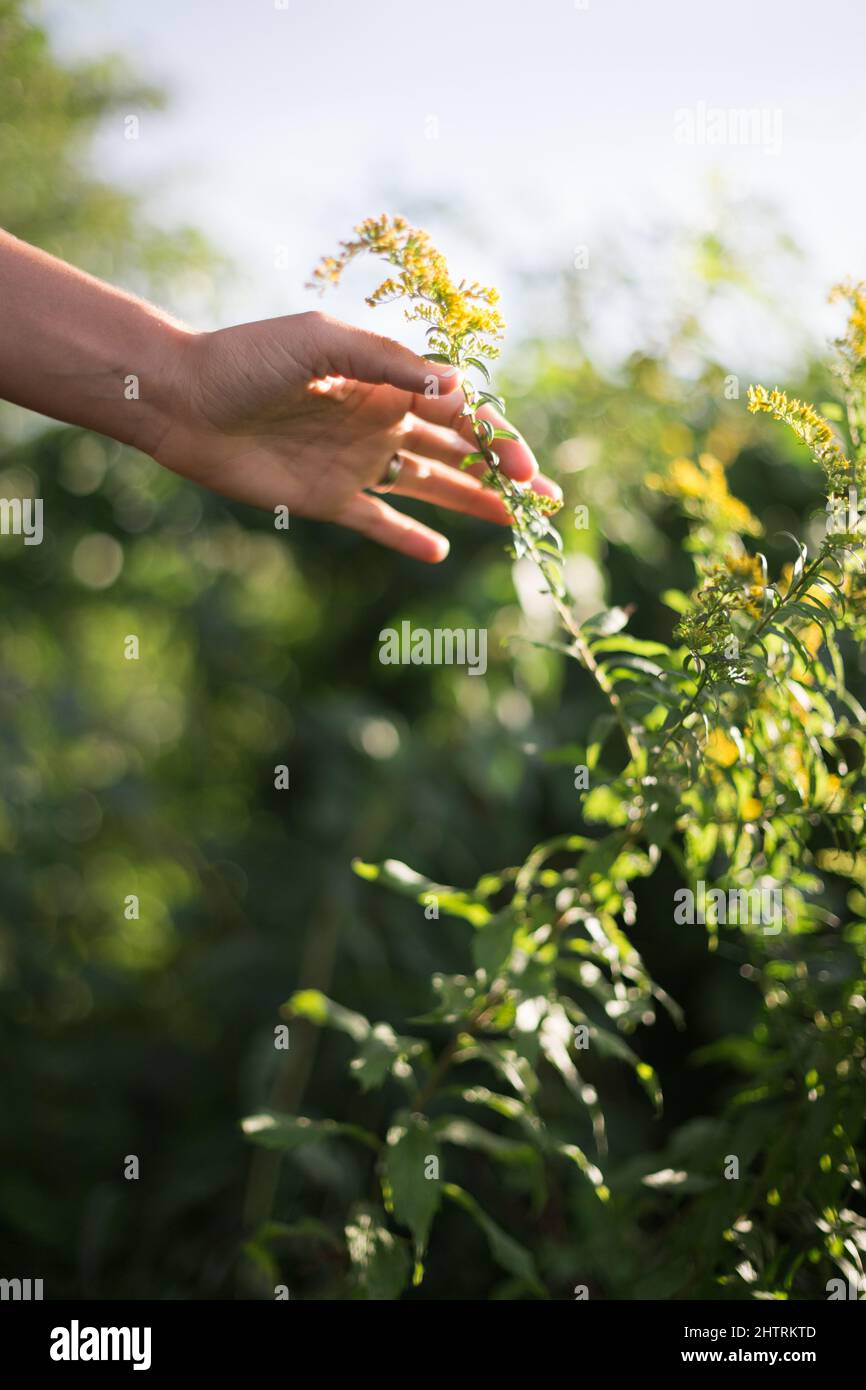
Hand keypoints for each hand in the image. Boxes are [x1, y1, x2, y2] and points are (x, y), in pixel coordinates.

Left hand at [154, 309, 559, 562]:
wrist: (183, 400)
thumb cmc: (248, 358)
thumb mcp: (322, 343)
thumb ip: (389, 365)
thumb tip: (457, 390)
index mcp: (386, 380)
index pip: (459, 411)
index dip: (498, 439)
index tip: (524, 470)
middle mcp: (380, 421)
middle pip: (457, 450)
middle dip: (503, 472)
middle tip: (547, 501)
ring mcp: (356, 462)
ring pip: (430, 485)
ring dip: (472, 502)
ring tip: (515, 524)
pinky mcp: (327, 499)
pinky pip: (378, 522)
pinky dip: (407, 537)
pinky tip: (439, 551)